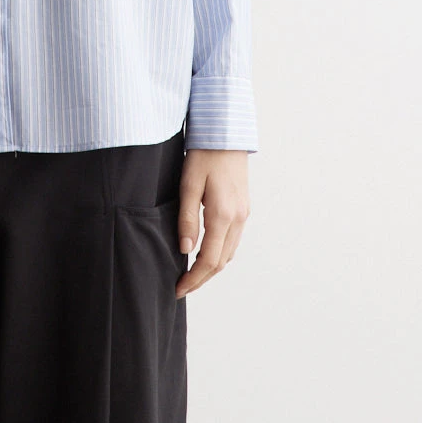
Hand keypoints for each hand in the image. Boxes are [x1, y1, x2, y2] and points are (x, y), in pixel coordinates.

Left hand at [175, 149, 250, 298]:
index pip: (209, 260)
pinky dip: (220, 253)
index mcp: (223, 215)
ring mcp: (243, 214)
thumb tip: (186, 250)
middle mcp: (238, 219)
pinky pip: (233, 240)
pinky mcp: (243, 208)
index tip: (178, 289)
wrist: (226, 133)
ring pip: (229, 253)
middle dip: (201, 279)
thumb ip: (187, 219)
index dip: (193, 278)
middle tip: (182, 287)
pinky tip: (206, 252)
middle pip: (221, 262)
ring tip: (191, 274)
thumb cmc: (203, 155)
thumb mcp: (188, 185)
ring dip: (211, 268)